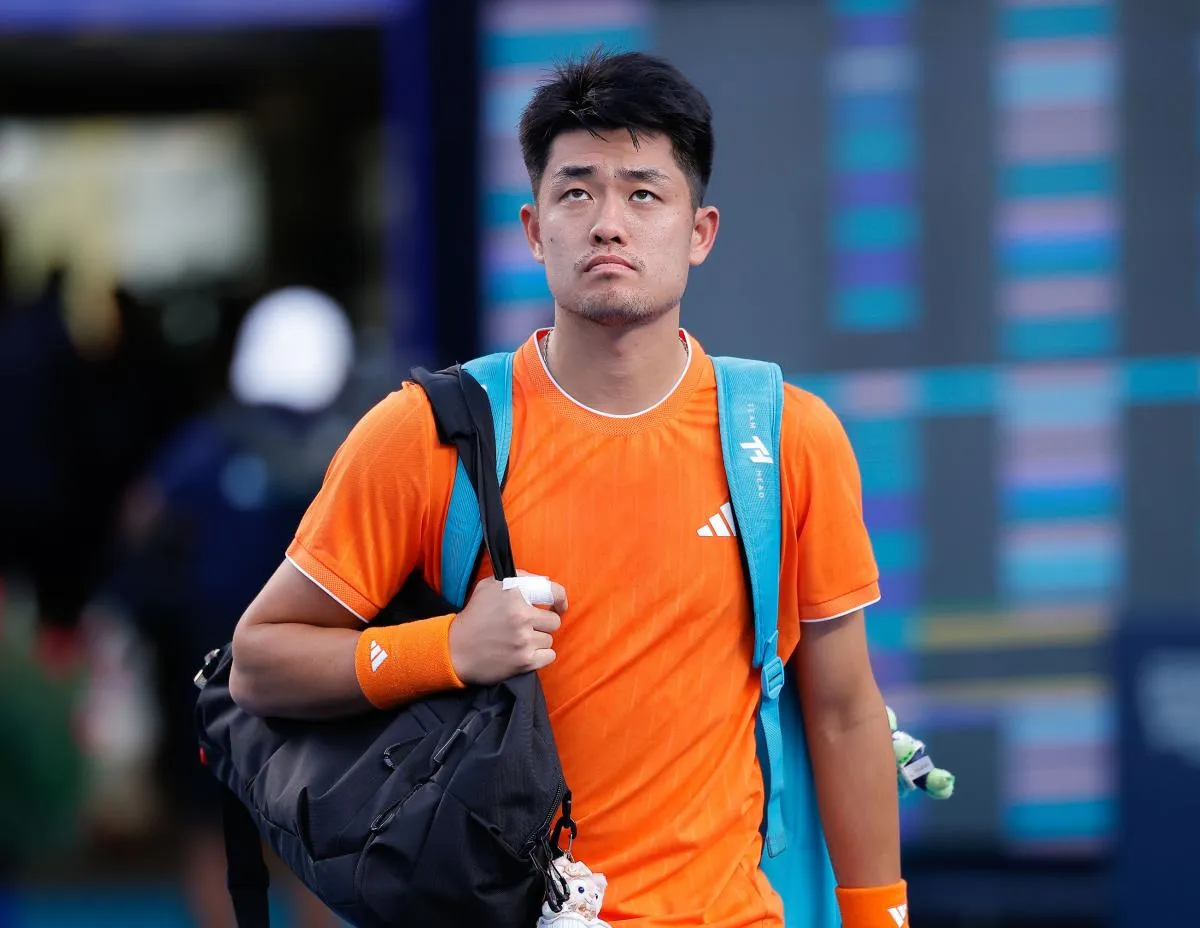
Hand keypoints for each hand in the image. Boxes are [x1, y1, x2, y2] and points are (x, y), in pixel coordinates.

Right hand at [448, 571, 567, 683]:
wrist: (454, 649)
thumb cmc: (474, 616)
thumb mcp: (490, 586)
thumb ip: (519, 578)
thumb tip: (545, 582)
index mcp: (515, 594)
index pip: (554, 592)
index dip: (560, 599)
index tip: (559, 606)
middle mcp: (521, 615)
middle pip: (554, 621)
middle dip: (542, 624)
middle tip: (527, 627)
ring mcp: (523, 640)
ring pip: (550, 640)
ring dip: (537, 641)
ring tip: (518, 640)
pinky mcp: (524, 661)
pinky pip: (549, 656)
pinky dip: (540, 656)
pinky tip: (524, 653)